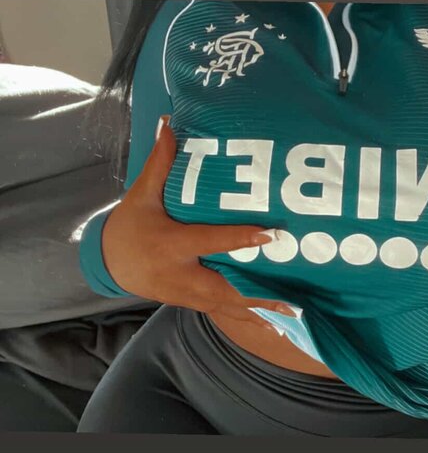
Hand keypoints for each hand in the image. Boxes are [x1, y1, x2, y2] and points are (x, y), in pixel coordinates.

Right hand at [101, 116, 295, 330]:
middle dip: (257, 295)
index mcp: (171, 245)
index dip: (239, 239)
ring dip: (260, 312)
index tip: (270, 235)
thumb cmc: (129, 226)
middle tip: (291, 299)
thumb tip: (168, 125)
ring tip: (293, 316)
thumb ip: (160, 163)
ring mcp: (187, 295)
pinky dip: (249, 320)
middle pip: (223, 288)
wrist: (109, 263)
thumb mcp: (141, 195)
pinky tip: (276, 327)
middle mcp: (181, 275)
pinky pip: (223, 313)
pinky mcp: (192, 303)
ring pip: (227, 307)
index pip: (210, 241)